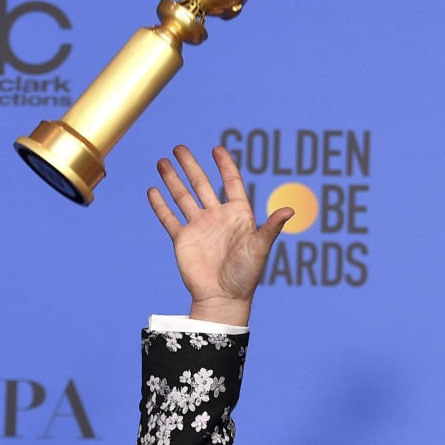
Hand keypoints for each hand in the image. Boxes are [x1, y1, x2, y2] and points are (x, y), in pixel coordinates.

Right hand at [148, 145, 293, 325]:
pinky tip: (153, 190)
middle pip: (201, 184)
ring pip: (183, 197)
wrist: (224, 297)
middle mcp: (217, 216)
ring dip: (172, 180)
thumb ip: (272, 227)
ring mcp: (199, 227)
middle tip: (180, 147)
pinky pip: (169, 218)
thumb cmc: (247, 275)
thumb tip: (291, 209)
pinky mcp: (182, 239)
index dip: (224, 165)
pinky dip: (160, 205)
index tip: (216, 149)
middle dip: (190, 166)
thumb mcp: (261, 248)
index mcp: (238, 214)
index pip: (231, 182)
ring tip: (163, 161)